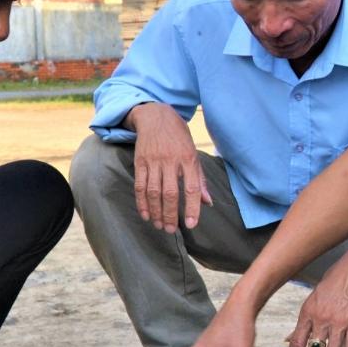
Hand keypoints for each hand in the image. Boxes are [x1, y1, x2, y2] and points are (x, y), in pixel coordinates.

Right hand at [126, 102, 212, 232]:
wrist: (156, 116)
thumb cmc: (179, 138)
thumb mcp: (193, 153)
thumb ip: (199, 179)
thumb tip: (207, 203)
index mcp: (188, 159)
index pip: (191, 188)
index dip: (192, 208)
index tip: (191, 224)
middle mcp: (171, 160)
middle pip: (170, 193)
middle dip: (170, 214)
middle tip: (170, 230)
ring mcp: (154, 161)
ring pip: (153, 191)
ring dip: (156, 211)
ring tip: (159, 225)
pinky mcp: (140, 161)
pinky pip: (140, 185)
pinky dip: (142, 202)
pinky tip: (146, 214)